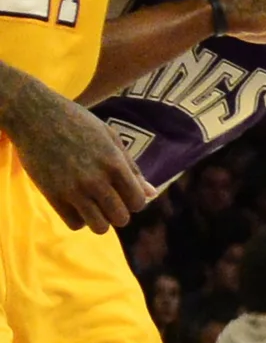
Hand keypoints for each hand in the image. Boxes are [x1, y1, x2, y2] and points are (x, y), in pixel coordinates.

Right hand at [0, 75, 154, 230]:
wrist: (35, 115)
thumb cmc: (78, 123)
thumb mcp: (111, 139)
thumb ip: (132, 168)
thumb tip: (152, 194)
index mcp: (115, 164)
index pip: (138, 202)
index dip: (134, 201)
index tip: (124, 193)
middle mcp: (96, 180)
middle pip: (121, 219)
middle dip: (118, 212)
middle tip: (108, 200)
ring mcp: (73, 189)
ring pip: (99, 227)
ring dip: (100, 220)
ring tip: (93, 205)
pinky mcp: (52, 195)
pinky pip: (74, 224)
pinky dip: (79, 219)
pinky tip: (76, 204)